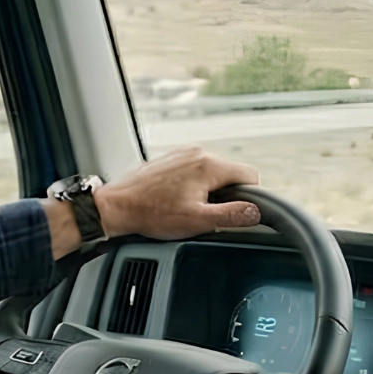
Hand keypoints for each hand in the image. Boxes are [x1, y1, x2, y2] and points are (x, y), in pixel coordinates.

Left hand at [43, 148, 261, 257]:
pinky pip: (194, 170)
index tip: (235, 213)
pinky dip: (192, 185)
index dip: (249, 198)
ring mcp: (182, 153)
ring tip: (186, 207)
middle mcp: (197, 152)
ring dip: (207, 191)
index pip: (250, 176)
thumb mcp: (197, 221)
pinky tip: (176, 200)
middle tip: (204, 214)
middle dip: (224, 196)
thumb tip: (256, 212)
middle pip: (230, 174)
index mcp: (209, 165)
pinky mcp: (170, 158)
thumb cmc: (152, 213)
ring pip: (211, 173)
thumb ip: (231, 216)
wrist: (116, 206)